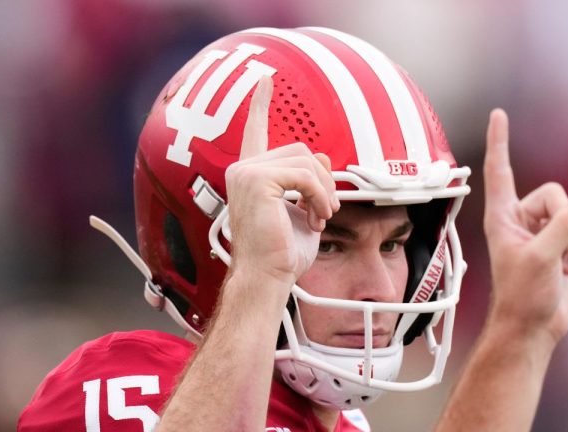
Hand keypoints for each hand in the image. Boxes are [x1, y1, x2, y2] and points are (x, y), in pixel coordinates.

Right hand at [225, 76, 338, 290]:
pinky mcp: (257, 181)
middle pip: (300, 150)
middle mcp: (243, 170)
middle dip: (322, 180)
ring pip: (305, 161)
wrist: (268, 277)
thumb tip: (323, 159)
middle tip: (325, 212)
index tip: (264, 81)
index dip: (259, 105)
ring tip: (321, 217)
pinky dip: (319, 196)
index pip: (255, 132)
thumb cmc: (281, 252)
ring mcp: (246, 174)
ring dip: (323, 191)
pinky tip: (316, 218)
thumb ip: (309, 182)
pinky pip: (304, 175)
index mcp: (251, 176)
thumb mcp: (302, 210)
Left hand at [482, 109, 567, 342]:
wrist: (532, 325)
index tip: (498, 114)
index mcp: (501, 216)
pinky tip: (567, 272)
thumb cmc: (522, 295)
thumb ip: (564, 225)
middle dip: (564, 219)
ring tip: (558, 265)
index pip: (500, 170)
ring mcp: (540, 233)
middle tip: (555, 248)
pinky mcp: (558, 246)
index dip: (500, 141)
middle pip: (554, 193)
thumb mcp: (542, 257)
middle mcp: (519, 220)